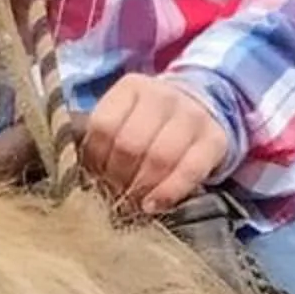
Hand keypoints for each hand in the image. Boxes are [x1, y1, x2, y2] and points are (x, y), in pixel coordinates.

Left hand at [83, 73, 232, 214]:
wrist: (199, 111)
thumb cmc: (148, 125)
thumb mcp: (122, 121)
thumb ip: (102, 142)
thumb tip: (79, 178)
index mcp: (132, 88)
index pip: (104, 126)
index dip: (95, 158)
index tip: (94, 176)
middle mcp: (163, 96)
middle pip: (131, 143)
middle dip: (118, 176)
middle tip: (114, 193)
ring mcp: (192, 116)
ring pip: (160, 157)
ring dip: (141, 187)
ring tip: (132, 202)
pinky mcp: (214, 140)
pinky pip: (190, 170)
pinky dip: (168, 192)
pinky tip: (153, 205)